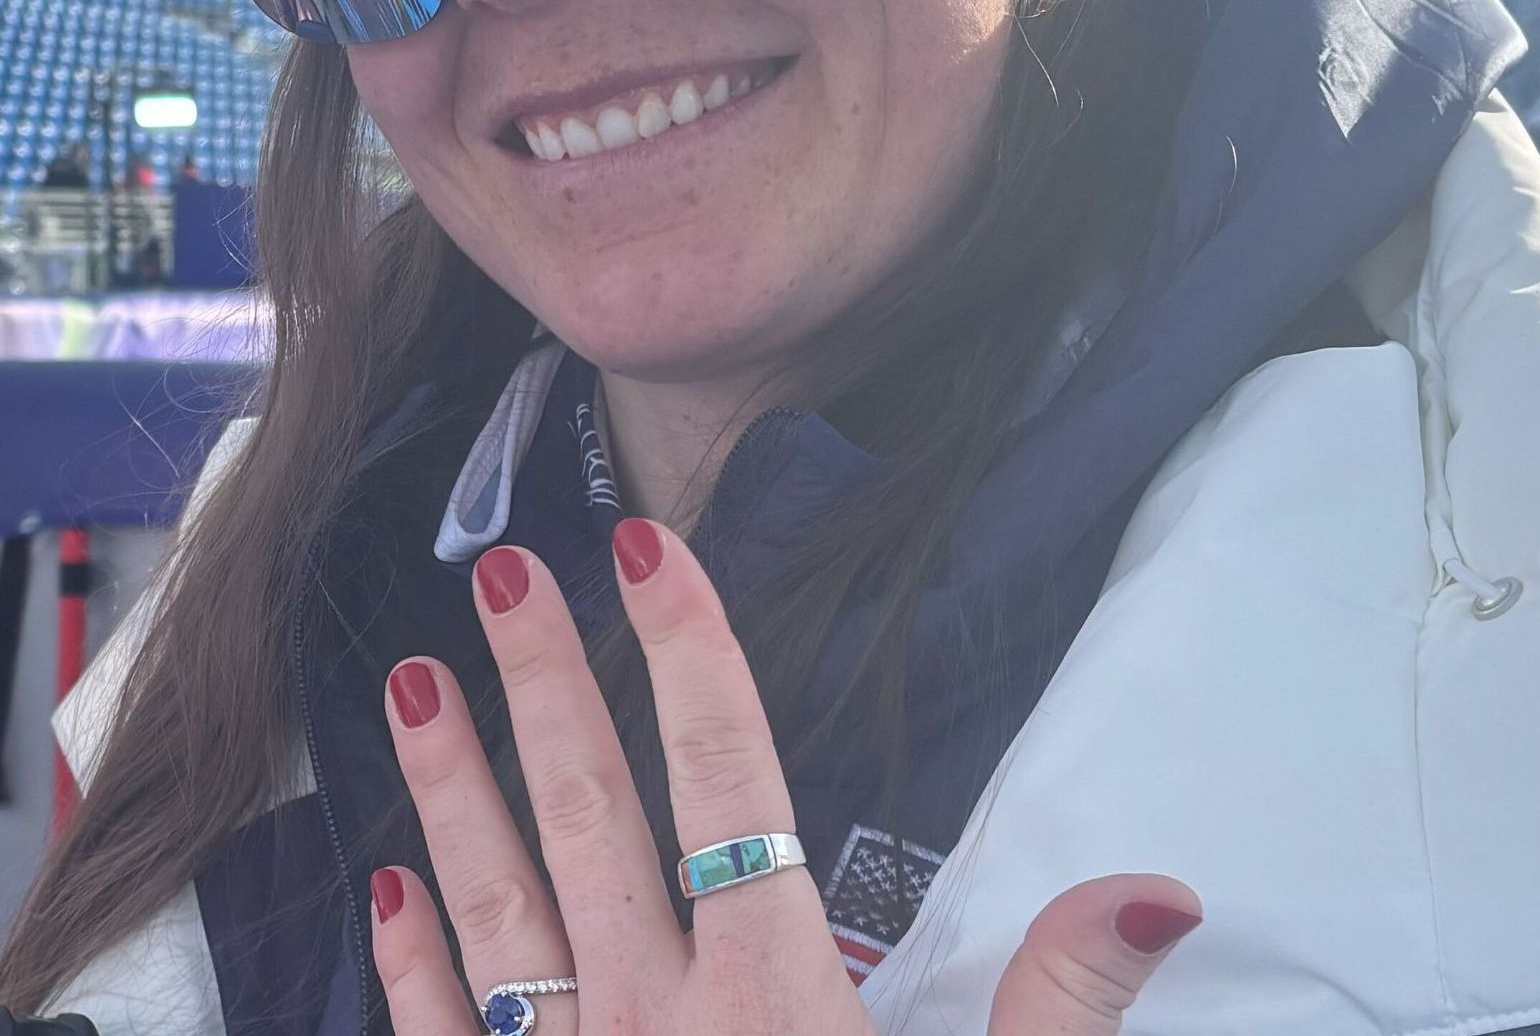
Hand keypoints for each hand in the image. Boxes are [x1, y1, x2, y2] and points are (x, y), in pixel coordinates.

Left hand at [372, 522, 1199, 1035]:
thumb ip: (1062, 1010)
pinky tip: (386, 895)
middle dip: (545, 686)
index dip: (690, 656)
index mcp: (782, 1005)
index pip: (734, 784)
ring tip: (408, 687)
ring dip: (450, 794)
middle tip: (497, 572)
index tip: (644, 551)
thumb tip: (1154, 886)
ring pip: (500, 910)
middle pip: (595, 817)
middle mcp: (662, 1027)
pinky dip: (413, 970)